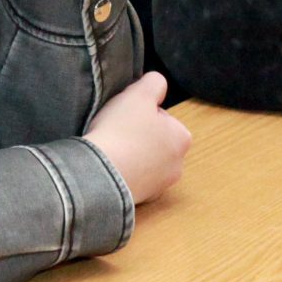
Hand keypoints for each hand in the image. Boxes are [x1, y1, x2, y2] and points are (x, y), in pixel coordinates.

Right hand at [84, 72, 189, 205]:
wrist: (99, 174)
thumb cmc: (121, 131)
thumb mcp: (139, 93)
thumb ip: (154, 82)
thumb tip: (158, 84)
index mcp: (182, 138)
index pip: (162, 117)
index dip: (142, 112)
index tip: (126, 116)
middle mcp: (177, 165)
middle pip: (154, 140)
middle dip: (138, 135)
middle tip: (117, 131)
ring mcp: (160, 186)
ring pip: (143, 161)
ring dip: (130, 155)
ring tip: (111, 150)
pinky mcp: (141, 199)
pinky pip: (132, 179)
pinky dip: (122, 173)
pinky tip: (109, 166)